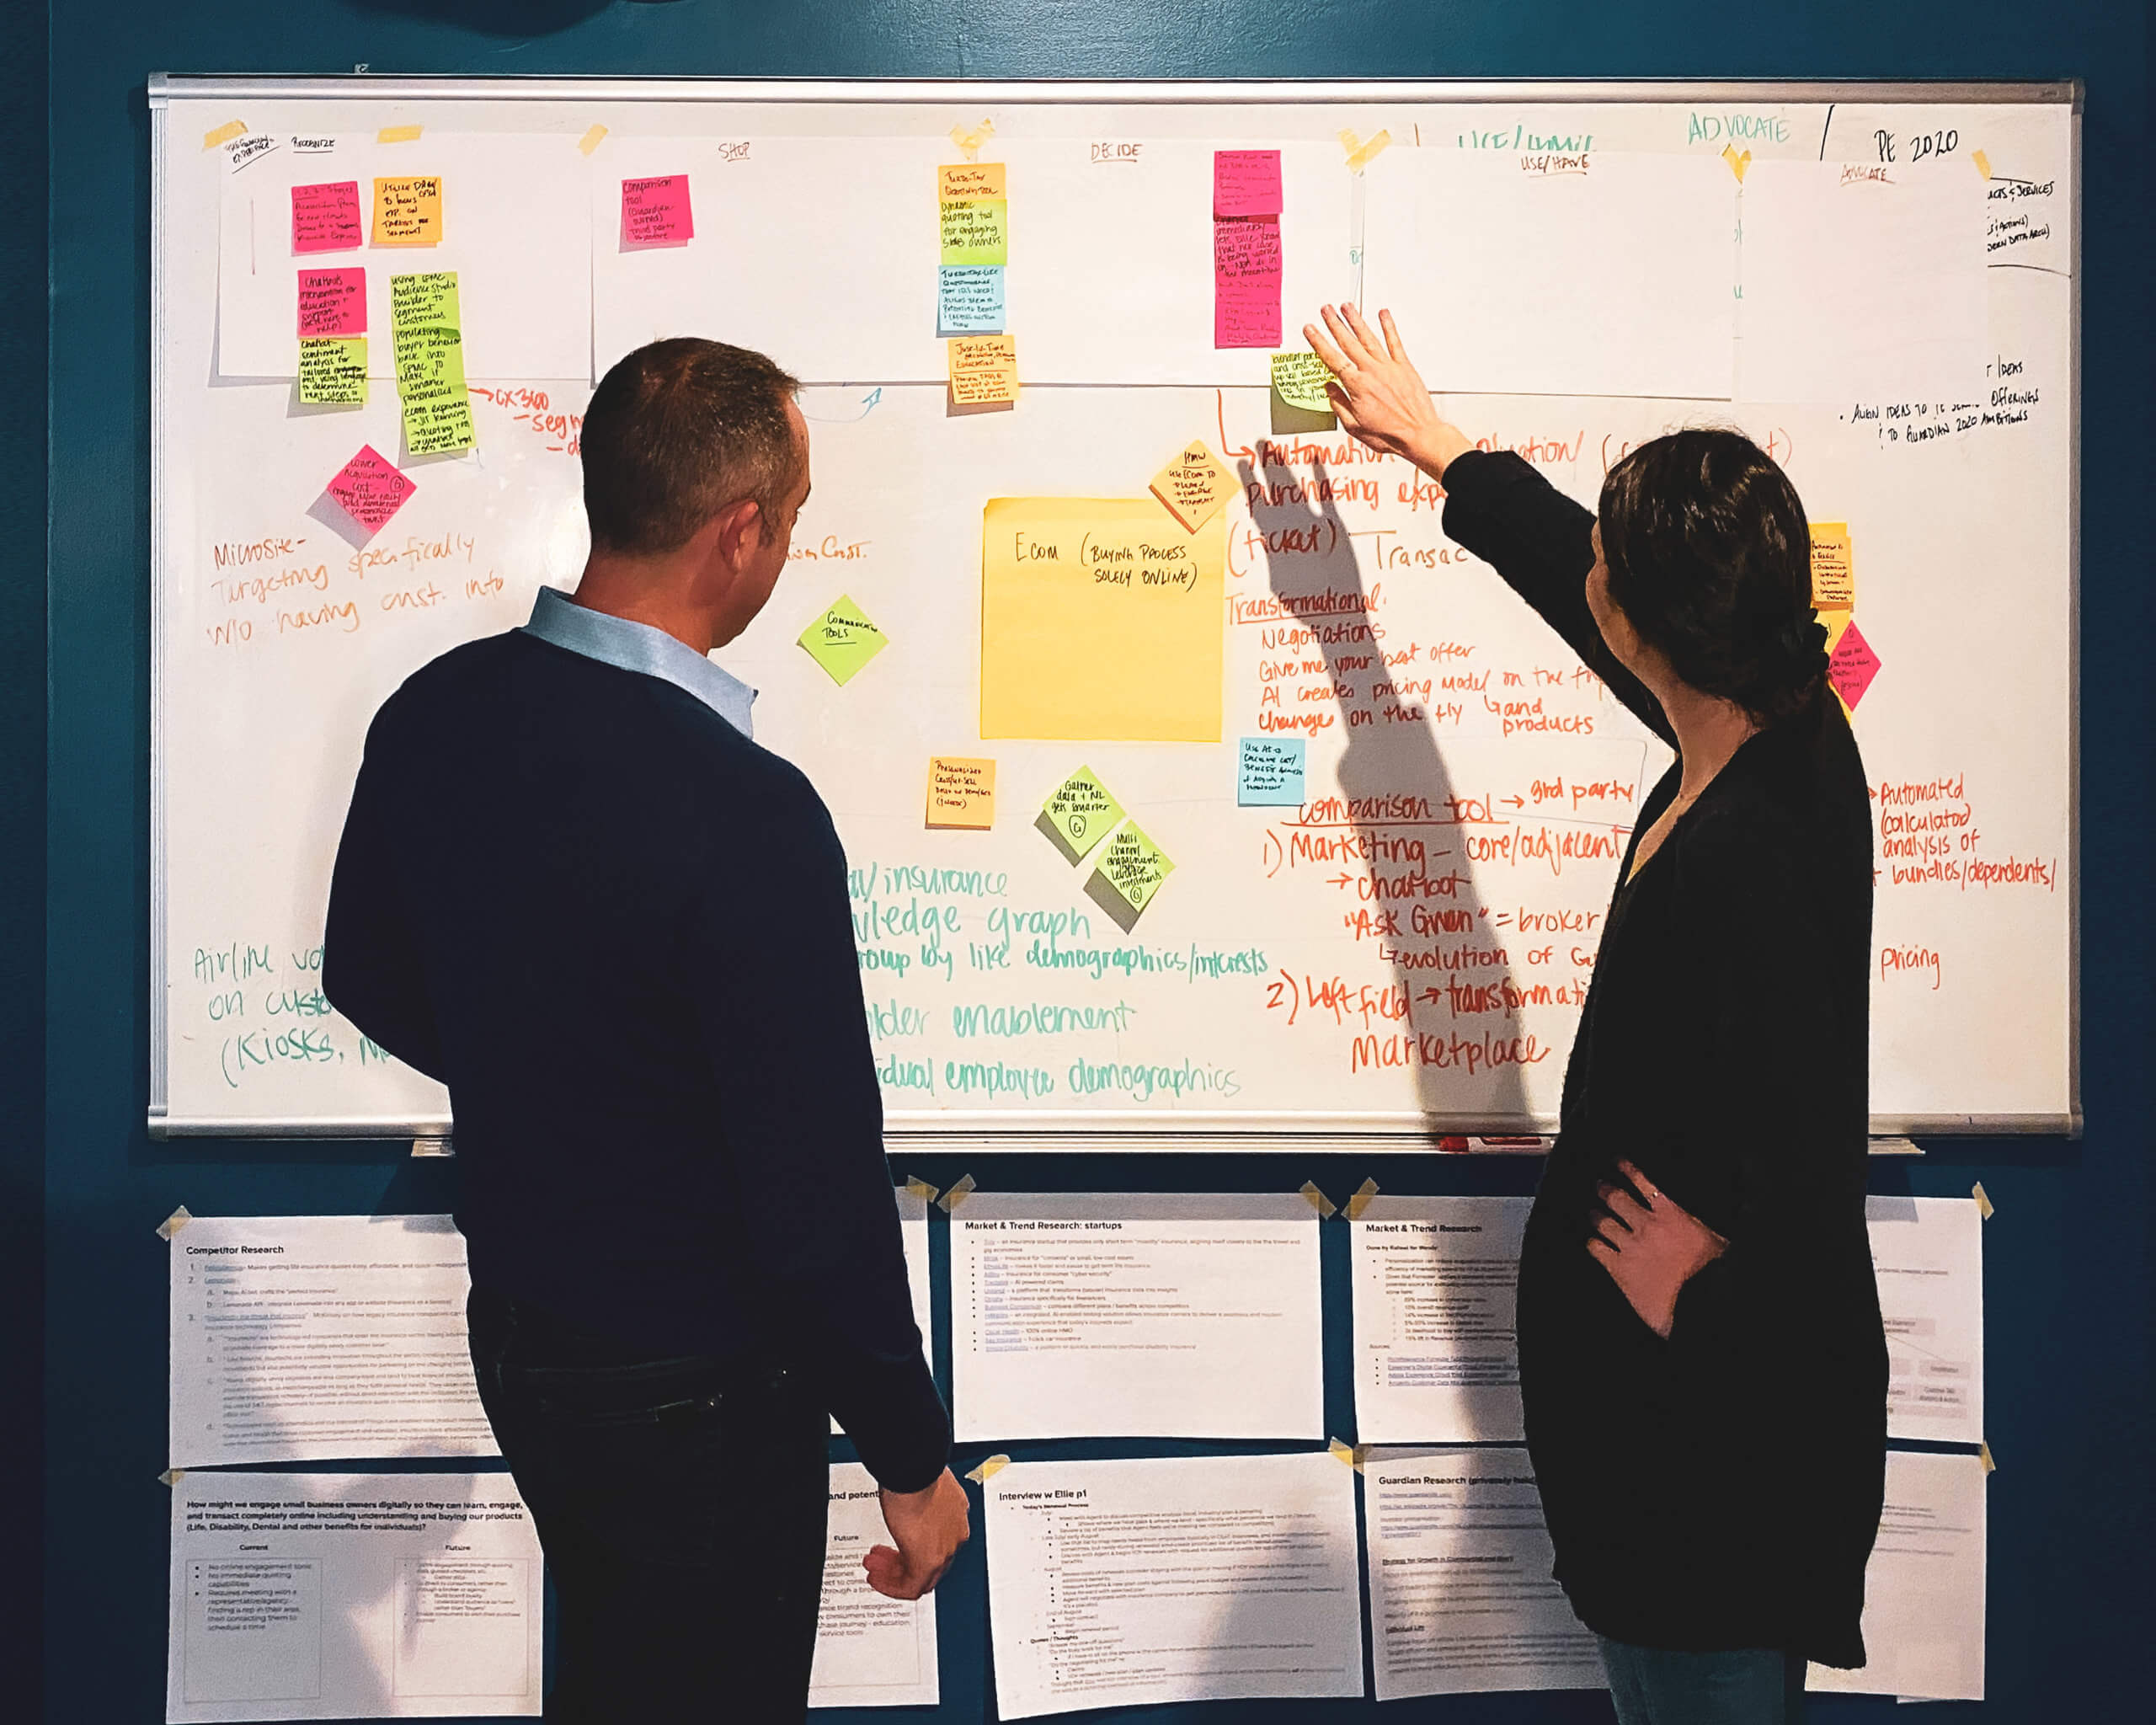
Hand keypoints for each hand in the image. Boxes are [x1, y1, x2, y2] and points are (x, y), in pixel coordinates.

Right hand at [865, 1467, 969, 1599]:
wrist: (913, 1472)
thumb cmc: (913, 1474)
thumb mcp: (918, 1491)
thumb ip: (918, 1504)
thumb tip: (909, 1503)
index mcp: (956, 1516)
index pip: (939, 1543)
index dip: (914, 1546)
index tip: (898, 1546)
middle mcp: (955, 1535)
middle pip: (932, 1561)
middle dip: (902, 1561)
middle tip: (883, 1560)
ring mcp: (945, 1548)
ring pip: (923, 1575)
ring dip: (895, 1574)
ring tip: (875, 1568)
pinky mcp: (930, 1560)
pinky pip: (913, 1586)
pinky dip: (892, 1585)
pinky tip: (878, 1578)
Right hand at [1301, 304, 1473, 477]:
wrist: (1418, 435)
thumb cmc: (1389, 434)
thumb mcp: (1354, 426)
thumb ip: (1339, 404)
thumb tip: (1329, 389)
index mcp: (1357, 386)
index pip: (1332, 359)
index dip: (1319, 342)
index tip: (1311, 330)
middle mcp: (1372, 372)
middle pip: (1349, 342)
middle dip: (1335, 324)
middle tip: (1326, 310)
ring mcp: (1389, 367)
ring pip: (1369, 338)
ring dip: (1356, 321)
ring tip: (1346, 307)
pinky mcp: (1404, 367)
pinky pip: (1395, 342)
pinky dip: (1388, 326)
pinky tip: (1383, 314)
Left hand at [1586, 1159, 1727, 1339]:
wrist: (1701, 1303)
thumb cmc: (1713, 1272)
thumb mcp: (1715, 1239)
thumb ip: (1700, 1223)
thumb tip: (1707, 1214)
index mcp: (1670, 1214)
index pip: (1643, 1183)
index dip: (1627, 1169)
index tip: (1618, 1161)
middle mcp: (1646, 1226)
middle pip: (1616, 1199)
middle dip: (1604, 1189)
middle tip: (1598, 1185)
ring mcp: (1630, 1246)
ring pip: (1602, 1222)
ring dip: (1595, 1215)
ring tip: (1591, 1212)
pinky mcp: (1619, 1269)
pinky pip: (1597, 1249)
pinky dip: (1592, 1243)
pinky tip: (1591, 1241)